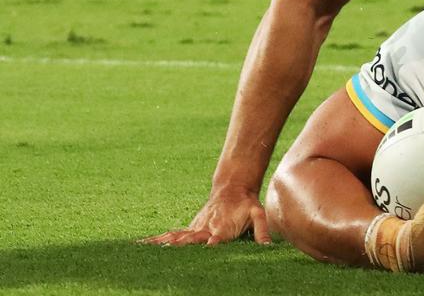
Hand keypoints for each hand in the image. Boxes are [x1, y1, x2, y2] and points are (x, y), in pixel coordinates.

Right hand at [140, 184, 269, 245]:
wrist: (233, 187)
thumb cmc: (246, 204)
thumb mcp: (258, 214)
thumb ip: (262, 230)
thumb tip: (267, 247)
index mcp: (222, 227)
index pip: (216, 238)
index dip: (211, 244)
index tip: (206, 248)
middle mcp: (205, 228)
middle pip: (190, 239)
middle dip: (179, 246)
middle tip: (166, 252)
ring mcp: (195, 228)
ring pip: (175, 237)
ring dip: (161, 244)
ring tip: (143, 252)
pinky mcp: (189, 228)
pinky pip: (170, 235)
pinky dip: (155, 240)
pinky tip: (139, 246)